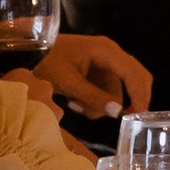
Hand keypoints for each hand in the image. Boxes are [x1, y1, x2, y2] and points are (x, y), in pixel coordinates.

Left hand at [28, 34, 152, 117]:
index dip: (139, 95)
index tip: (140, 115)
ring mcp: (105, 64)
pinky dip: (94, 101)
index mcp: (106, 51)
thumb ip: (93, 97)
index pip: (132, 74)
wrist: (28, 50)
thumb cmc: (46, 60)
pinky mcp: (98, 72)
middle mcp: (111, 55)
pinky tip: (74, 101)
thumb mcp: (68, 82)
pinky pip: (106, 92)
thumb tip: (117, 112)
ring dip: (100, 104)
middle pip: (136, 79)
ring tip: (75, 104)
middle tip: (120, 118)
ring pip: (118, 91)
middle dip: (127, 101)